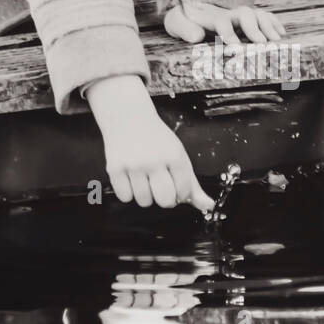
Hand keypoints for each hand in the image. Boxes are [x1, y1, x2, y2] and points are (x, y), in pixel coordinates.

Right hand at [85, 75, 213, 212]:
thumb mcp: (179, 156)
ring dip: (145, 195)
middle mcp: (154, 160)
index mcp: (174, 156)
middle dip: (165, 199)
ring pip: (144, 201)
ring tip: (144, 178)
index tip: (175, 185)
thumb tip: (208, 205)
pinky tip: (131, 178)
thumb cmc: (156, 139)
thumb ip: (192, 184)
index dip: (180, 193)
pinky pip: (125, 197)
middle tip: (160, 185)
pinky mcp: (115, 168)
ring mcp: (133, 165)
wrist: (128, 118)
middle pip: (165, 201)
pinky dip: (128, 192)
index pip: (183, 191)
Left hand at [164, 0, 285, 45]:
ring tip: (277, 40)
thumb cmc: (182, 21)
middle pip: (245, 14)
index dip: (229, 33)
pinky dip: (274, 22)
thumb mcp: (176, 24)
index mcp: (211, 17)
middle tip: (262, 44)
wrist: (187, 11)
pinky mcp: (246, 20)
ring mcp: (239, 16)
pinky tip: (281, 33)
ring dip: (268, 25)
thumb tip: (196, 37)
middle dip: (254, 28)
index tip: (235, 48)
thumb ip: (184, 29)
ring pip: (257, 14)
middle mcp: (228, 14)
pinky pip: (264, 16)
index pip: (222, 22)